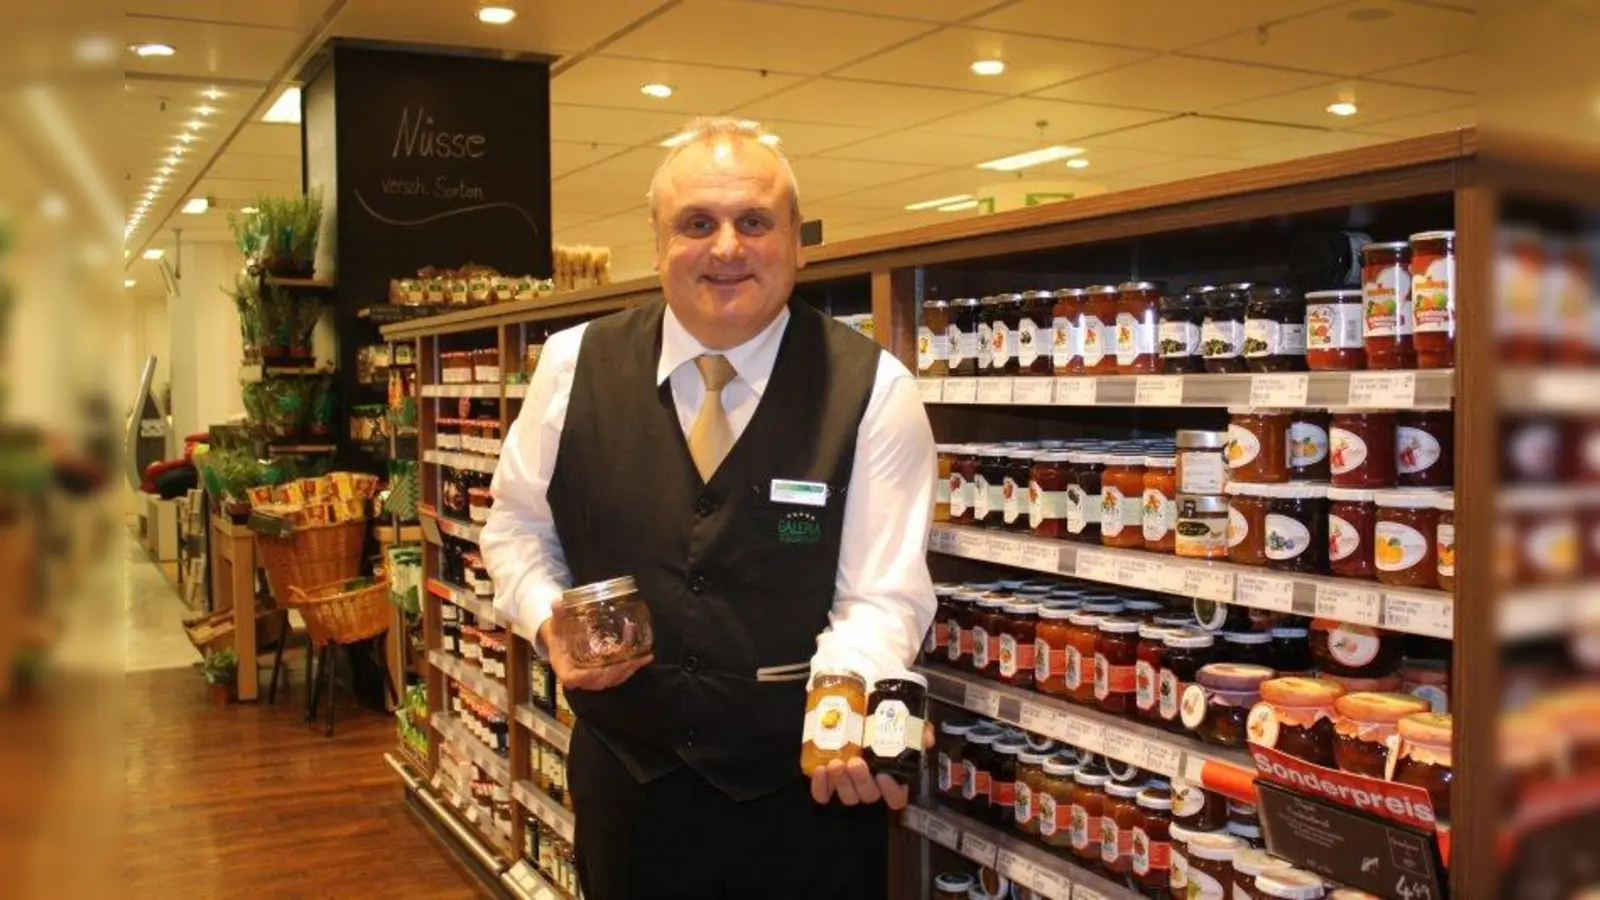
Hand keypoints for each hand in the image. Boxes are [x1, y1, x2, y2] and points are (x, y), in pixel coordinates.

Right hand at [538, 620, 652, 690]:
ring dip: (628, 670)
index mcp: (565, 668)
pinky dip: (631, 668)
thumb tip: (557, 602)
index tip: (602, 667)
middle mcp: (579, 677)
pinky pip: (618, 676)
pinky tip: (643, 658)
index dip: (588, 676)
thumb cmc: (559, 633)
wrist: (562, 640)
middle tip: (630, 660)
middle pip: (599, 681)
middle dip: (616, 672)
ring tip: (641, 659)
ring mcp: (593, 678)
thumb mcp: (557, 623)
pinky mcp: (604, 674)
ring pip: (611, 680)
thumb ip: (558, 614)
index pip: (574, 679)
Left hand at [810, 721, 934, 810]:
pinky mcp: (827, 780)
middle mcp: (870, 782)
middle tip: (856, 762)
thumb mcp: (900, 717)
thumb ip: (917, 727)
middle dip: (861, 781)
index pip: (897, 797)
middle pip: (869, 795)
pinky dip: (820, 786)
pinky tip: (821, 770)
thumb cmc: (876, 716)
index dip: (892, 791)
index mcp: (890, 773)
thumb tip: (926, 737)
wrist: (847, 705)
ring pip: (847, 796)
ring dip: (841, 782)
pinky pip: (823, 794)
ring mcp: (848, 783)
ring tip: (836, 762)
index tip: (884, 775)